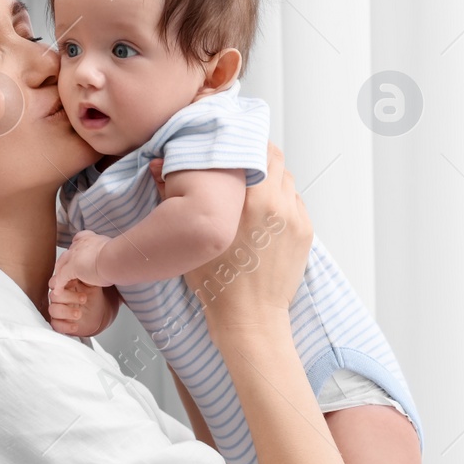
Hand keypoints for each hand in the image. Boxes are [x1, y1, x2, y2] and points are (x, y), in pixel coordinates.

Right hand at [48, 277, 113, 337]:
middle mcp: (60, 298)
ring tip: (79, 313)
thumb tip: (78, 269)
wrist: (101, 313)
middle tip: (83, 298)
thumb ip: (84, 276)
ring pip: (52, 310)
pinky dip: (65, 326)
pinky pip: (56, 325)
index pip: (54, 282)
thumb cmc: (94, 297)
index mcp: (65, 286)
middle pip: (53, 296)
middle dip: (68, 297)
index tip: (74, 284)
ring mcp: (59, 311)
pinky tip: (75, 325)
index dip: (60, 283)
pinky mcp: (60, 323)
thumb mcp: (92, 285)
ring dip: (66, 311)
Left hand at [51, 230, 113, 290]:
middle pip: (67, 253)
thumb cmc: (121, 256)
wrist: (118, 258)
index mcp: (90, 239)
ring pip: (61, 265)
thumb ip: (109, 253)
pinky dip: (59, 285)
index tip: (76, 255)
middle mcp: (80, 244)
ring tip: (59, 282)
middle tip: (65, 272)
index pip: (78, 240)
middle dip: (65, 262)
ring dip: (60, 273)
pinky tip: (58, 291)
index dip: (75, 249)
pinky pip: (61, 277)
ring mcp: (74, 255)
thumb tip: (117, 257)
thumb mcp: (114, 250)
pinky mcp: (72, 267)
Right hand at [190, 144, 310, 336]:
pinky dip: (281, 202)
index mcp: (256, 202)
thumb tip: (158, 167)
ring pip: (287, 183)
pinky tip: (262, 215)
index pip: (259, 151)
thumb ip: (175, 197)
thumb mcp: (194, 238)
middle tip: (238, 166)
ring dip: (271, 181)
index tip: (232, 144)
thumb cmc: (220, 285)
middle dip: (258, 160)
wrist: (250, 320)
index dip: (245, 143)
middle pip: (276, 162)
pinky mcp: (304, 235)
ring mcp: (296, 221)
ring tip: (250, 192)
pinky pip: (295, 204)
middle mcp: (281, 206)